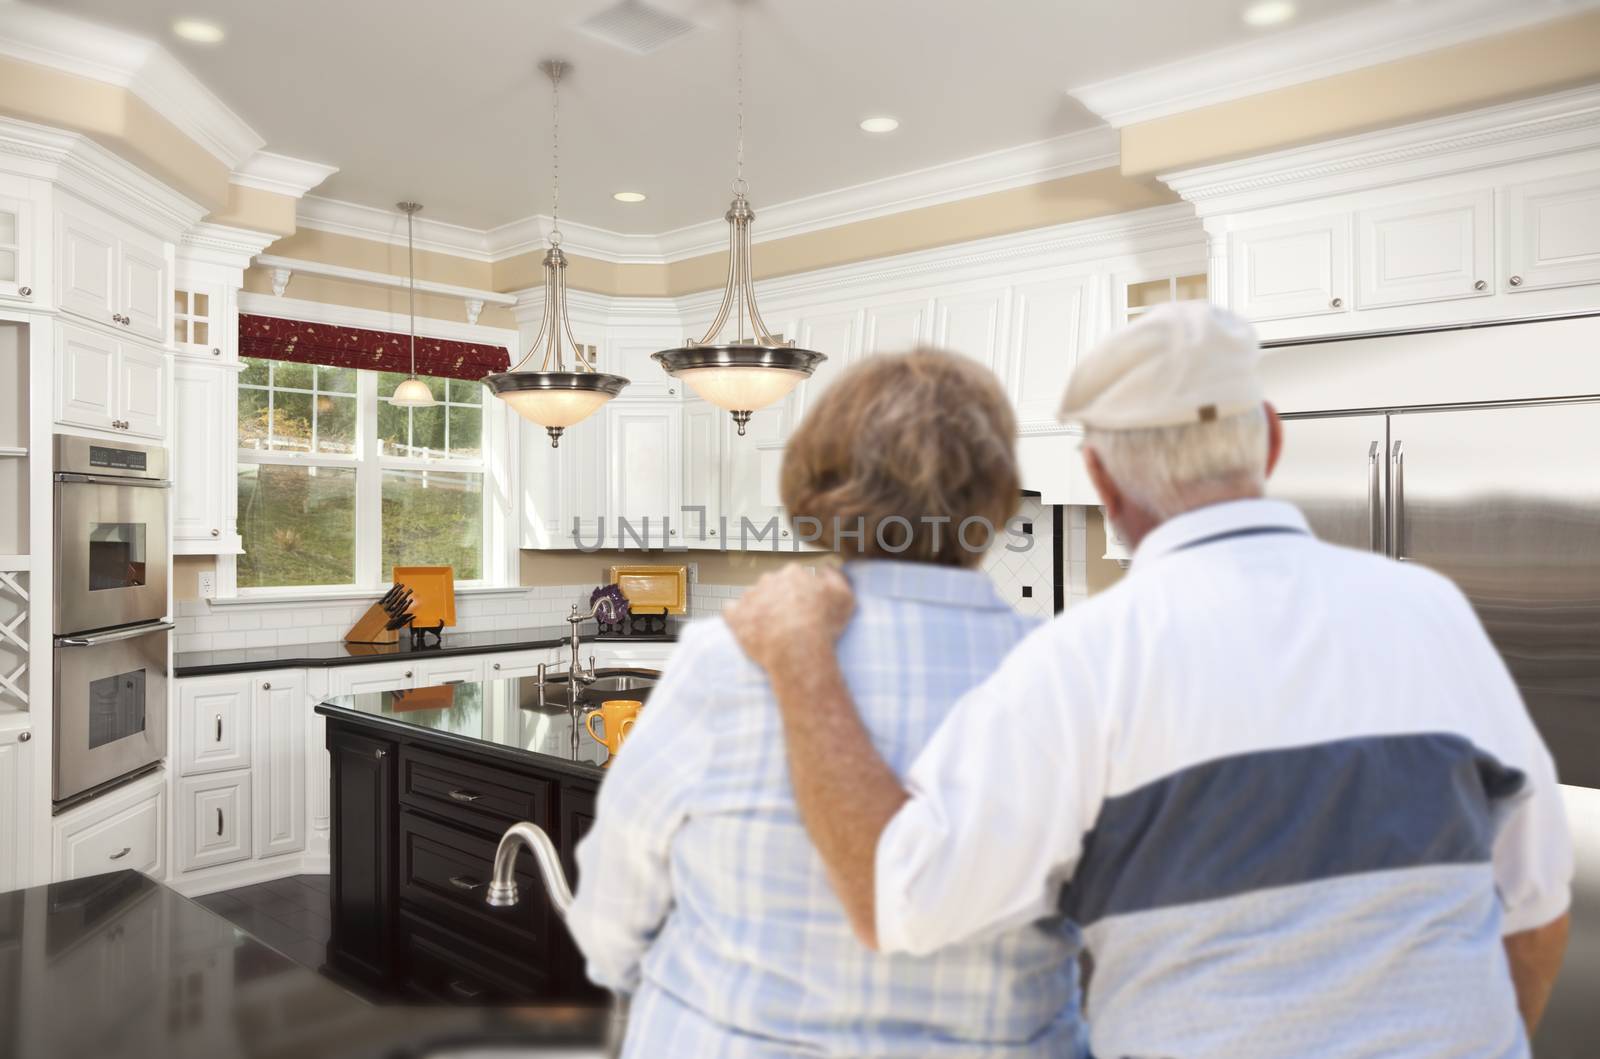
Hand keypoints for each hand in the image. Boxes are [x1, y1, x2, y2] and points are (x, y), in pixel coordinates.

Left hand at [724, 564, 854, 678]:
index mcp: (794, 573)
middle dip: (778, 599)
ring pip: (753, 598)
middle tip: (788, 621)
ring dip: (759, 609)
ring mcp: (749, 597)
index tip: (805, 609)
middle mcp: (769, 579)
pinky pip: (731, 612)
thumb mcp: (844, 597)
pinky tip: (747, 628)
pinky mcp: (735, 616)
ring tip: (770, 630)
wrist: (797, 650)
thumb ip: (836, 577)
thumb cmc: (824, 626)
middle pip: (772, 586)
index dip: (800, 594)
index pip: (795, 578)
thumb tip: (826, 568)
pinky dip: (737, 618)